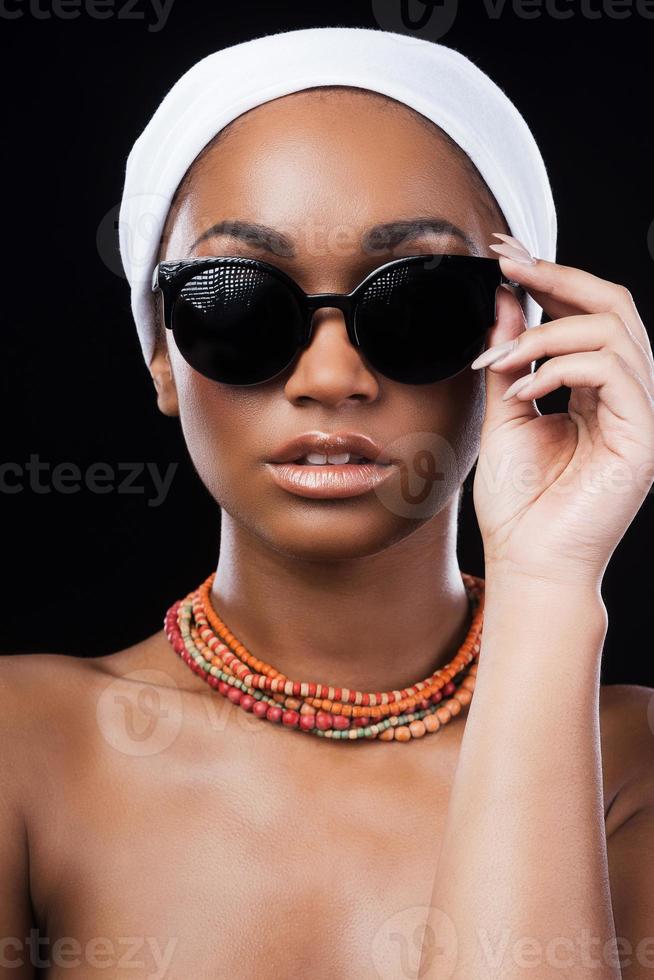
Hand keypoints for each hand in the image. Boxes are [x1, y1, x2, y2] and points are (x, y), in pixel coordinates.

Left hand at [471, 234, 653, 587]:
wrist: (526, 562)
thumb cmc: (518, 502)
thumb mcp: (504, 415)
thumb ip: (507, 360)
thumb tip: (502, 302)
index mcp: (596, 390)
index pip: (586, 314)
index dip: (550, 277)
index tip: (503, 254)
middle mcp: (626, 396)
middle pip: (613, 305)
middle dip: (557, 277)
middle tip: (507, 265)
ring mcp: (640, 415)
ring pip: (613, 331)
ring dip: (546, 333)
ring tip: (500, 361)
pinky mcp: (643, 437)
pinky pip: (613, 372)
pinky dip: (560, 368)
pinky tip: (521, 390)